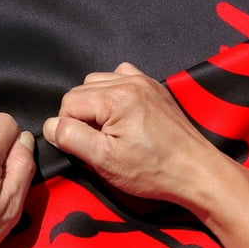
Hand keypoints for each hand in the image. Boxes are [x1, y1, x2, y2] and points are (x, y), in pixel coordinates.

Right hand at [42, 62, 223, 207]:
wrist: (197, 172)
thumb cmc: (152, 171)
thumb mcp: (105, 160)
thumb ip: (72, 138)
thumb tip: (51, 126)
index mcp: (116, 98)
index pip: (68, 103)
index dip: (68, 128)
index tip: (85, 147)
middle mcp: (129, 81)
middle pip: (81, 90)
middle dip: (80, 115)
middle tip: (97, 141)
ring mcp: (143, 81)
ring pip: (97, 82)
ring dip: (95, 103)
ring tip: (109, 129)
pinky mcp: (153, 86)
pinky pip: (120, 76)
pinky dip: (113, 90)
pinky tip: (121, 112)